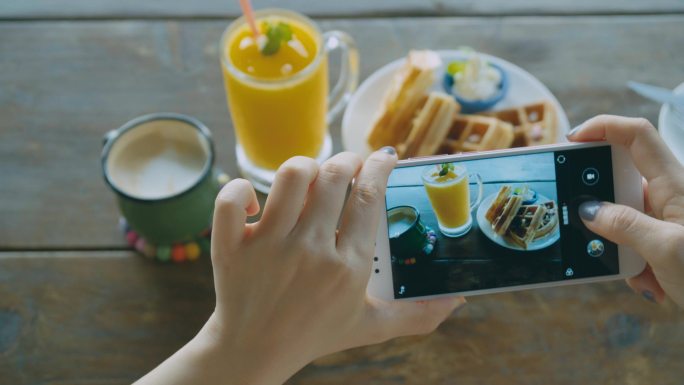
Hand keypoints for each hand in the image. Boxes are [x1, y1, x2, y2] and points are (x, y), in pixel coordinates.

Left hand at [136, 148, 465, 384]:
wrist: (255, 352)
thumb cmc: (316, 335)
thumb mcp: (371, 327)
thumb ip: (417, 315)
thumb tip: (458, 301)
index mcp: (347, 267)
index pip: (369, 197)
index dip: (381, 167)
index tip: (386, 157)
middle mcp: (309, 250)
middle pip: (334, 176)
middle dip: (348, 160)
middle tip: (351, 165)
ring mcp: (268, 246)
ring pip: (291, 175)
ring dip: (306, 168)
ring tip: (312, 179)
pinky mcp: (232, 246)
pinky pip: (232, 198)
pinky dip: (242, 190)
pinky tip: (258, 203)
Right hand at [567, 115, 683, 306]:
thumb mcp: (666, 251)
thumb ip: (624, 226)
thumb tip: (588, 211)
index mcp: (674, 183)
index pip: (636, 136)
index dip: (602, 127)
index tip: (571, 141)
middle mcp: (670, 194)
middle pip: (619, 180)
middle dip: (602, 208)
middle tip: (597, 233)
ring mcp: (667, 217)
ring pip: (623, 217)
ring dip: (620, 246)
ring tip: (642, 273)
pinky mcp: (664, 238)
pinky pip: (633, 241)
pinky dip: (632, 263)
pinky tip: (651, 282)